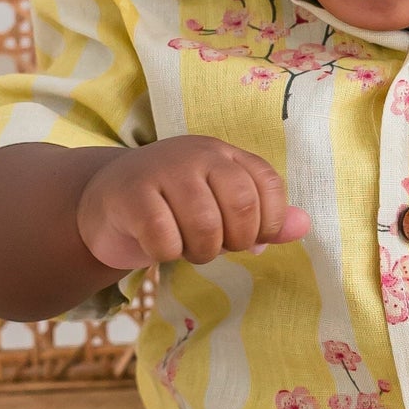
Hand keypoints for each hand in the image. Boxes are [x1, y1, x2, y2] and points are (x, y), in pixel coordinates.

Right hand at [77, 137, 310, 272]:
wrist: (104, 200)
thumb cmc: (173, 207)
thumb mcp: (221, 209)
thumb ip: (263, 218)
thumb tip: (304, 225)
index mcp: (225, 154)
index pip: (267, 184)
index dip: (267, 222)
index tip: (251, 238)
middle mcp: (197, 154)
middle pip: (241, 205)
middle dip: (235, 241)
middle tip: (216, 247)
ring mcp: (162, 170)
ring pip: (204, 226)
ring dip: (200, 252)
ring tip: (186, 248)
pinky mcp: (132, 195)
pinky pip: (165, 239)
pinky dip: (166, 254)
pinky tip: (157, 246)